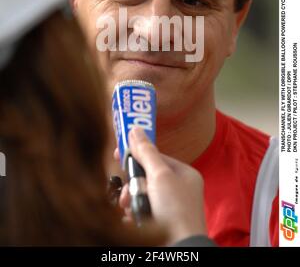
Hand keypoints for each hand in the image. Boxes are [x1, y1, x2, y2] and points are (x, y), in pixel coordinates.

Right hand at [119, 127, 206, 244]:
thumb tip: (135, 129)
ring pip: (142, 195)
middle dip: (133, 183)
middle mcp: (179, 190)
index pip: (156, 157)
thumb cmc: (175, 210)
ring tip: (129, 207)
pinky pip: (141, 211)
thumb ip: (146, 152)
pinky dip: (133, 214)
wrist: (178, 248)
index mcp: (184, 175)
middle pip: (146, 177)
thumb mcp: (160, 175)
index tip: (118, 153)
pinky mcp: (160, 225)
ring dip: (131, 199)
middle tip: (127, 191)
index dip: (137, 155)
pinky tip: (129, 218)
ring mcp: (170, 209)